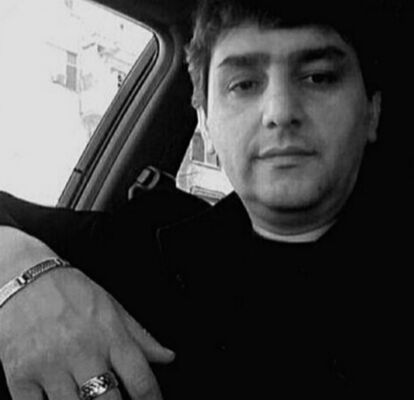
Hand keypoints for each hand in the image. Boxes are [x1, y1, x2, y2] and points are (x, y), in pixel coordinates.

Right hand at [0, 228, 173, 398]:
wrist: (24, 278)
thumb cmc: (71, 291)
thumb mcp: (112, 307)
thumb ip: (140, 336)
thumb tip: (167, 356)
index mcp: (110, 335)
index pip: (140, 380)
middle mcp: (83, 351)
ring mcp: (50, 365)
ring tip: (88, 399)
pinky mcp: (20, 375)